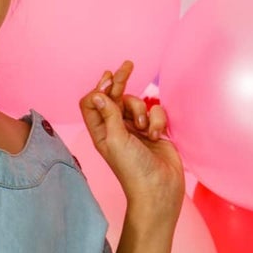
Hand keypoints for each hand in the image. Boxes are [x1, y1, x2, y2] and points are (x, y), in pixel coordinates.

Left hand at [79, 61, 184, 220]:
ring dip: (143, 111)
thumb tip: (97, 93)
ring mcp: (135, 129)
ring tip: (146, 130)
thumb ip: (109, 114)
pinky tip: (158, 135)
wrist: (160, 188)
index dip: (99, 89)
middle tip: (128, 64)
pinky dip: (158, 120)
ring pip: (136, 103)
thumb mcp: (117, 139)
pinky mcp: (154, 131)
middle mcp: (115, 128)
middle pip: (114, 97)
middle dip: (120, 81)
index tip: (110, 78)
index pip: (92, 102)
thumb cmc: (133, 169)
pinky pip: (155, 112)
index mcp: (100, 131)